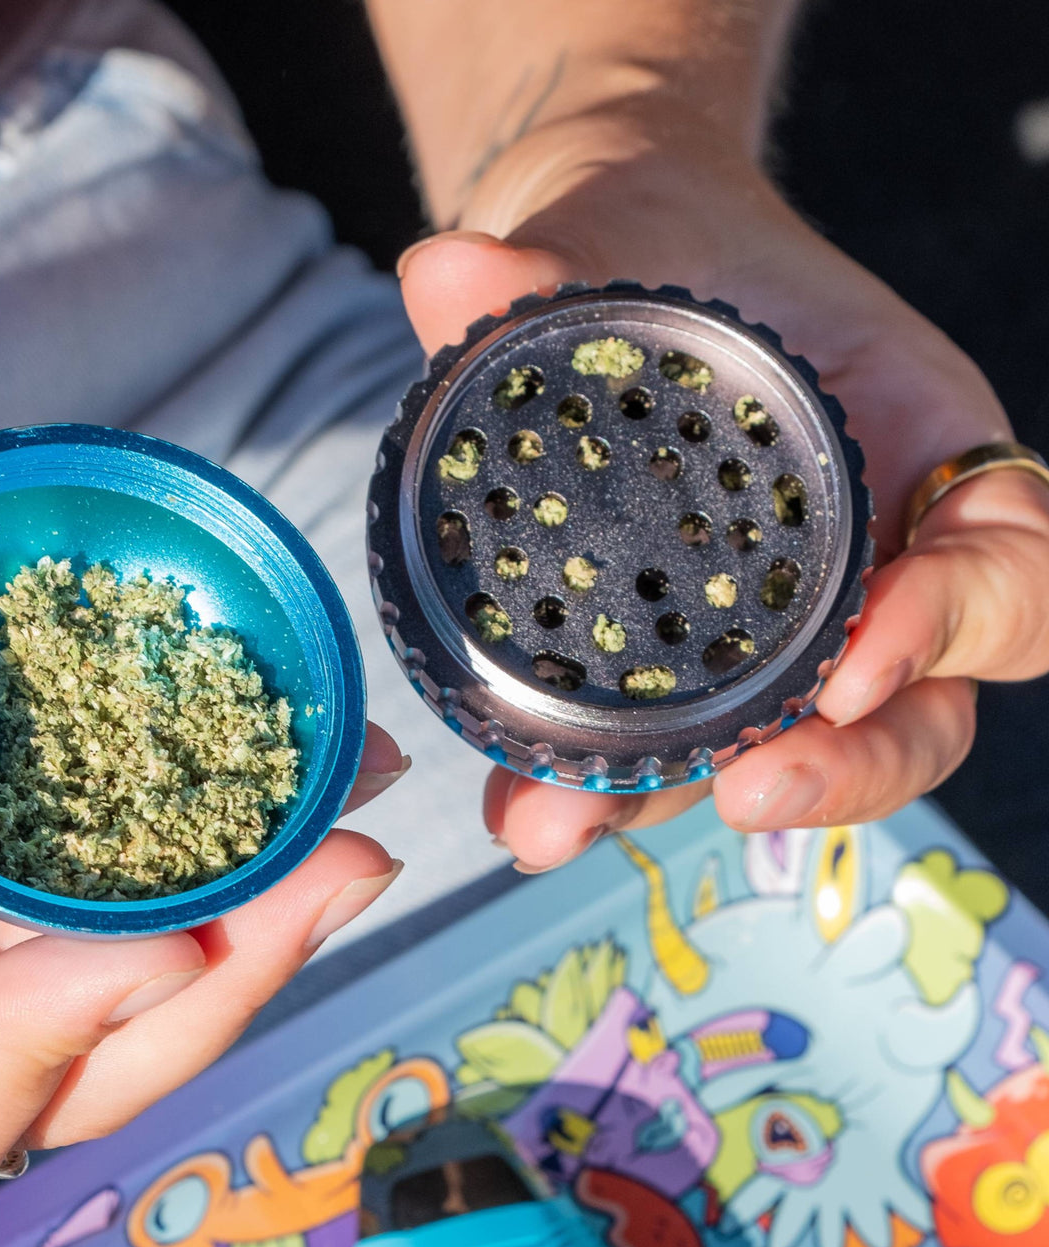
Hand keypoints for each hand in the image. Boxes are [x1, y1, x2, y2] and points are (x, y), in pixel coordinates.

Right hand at [0, 366, 404, 1224]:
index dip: (37, 1051)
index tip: (160, 945)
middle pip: (63, 1077)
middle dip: (213, 984)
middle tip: (341, 873)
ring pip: (103, 982)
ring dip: (236, 906)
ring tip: (346, 809)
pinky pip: (87, 878)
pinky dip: (178, 832)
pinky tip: (268, 766)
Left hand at [397, 116, 1048, 866]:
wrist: (596, 286)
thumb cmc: (660, 251)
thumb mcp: (621, 232)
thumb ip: (550, 254)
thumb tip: (446, 268)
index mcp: (919, 458)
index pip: (1012, 568)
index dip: (961, 624)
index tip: (855, 662)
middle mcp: (870, 571)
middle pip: (913, 716)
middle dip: (835, 769)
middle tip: (741, 788)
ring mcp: (774, 637)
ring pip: (772, 753)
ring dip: (674, 800)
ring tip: (557, 822)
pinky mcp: (680, 673)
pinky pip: (667, 745)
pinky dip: (599, 782)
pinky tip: (516, 800)